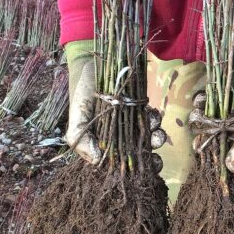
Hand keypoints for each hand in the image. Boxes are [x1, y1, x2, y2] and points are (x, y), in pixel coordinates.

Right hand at [65, 40, 165, 164]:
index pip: (120, 164)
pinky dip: (155, 121)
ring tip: (155, 133)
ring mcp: (131, 123)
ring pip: (149, 139)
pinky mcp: (141, 109)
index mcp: (104, 144)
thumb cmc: (82, 93)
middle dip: (150, 159)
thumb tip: (98, 161)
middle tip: (156, 159)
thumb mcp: (76, 118)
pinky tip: (152, 115)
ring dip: (155, 139)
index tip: (144, 170)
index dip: (133, 170)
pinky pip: (153, 120)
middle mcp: (119, 137)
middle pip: (138, 155)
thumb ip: (82, 141)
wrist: (94, 63)